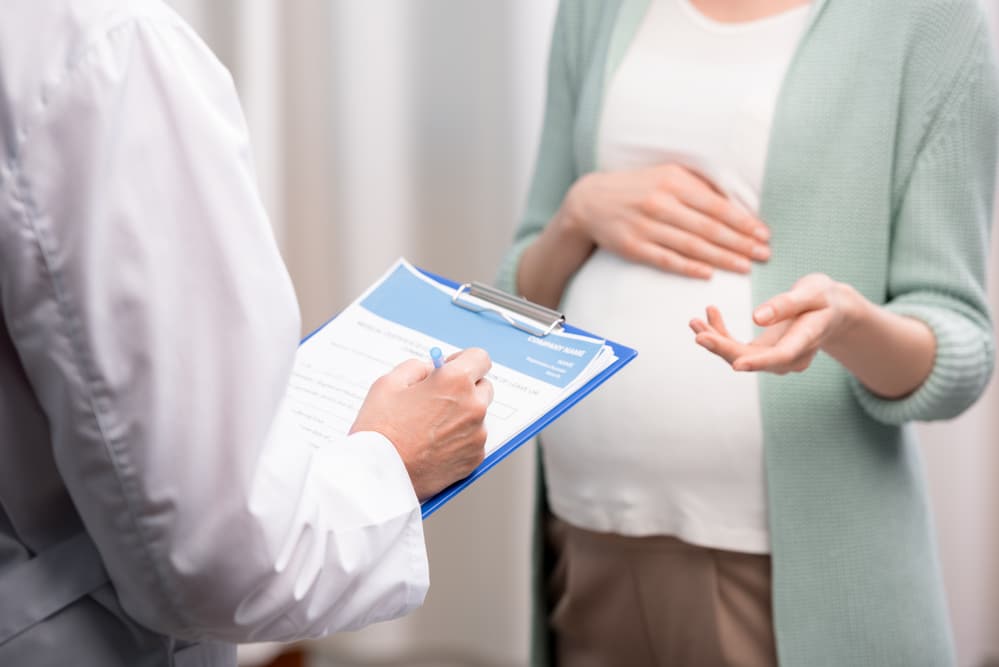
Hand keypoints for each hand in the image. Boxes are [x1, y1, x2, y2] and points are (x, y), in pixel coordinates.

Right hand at [351, 348, 493, 499]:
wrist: (378, 474)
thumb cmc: (380, 430)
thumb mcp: (389, 383)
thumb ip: (417, 368)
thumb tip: (432, 369)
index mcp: (455, 382)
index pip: (480, 358)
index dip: (464, 360)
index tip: (452, 368)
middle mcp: (473, 407)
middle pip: (483, 387)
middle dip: (465, 388)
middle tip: (438, 398)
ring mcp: (477, 435)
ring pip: (477, 416)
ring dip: (461, 416)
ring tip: (429, 427)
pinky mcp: (474, 459)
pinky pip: (473, 440)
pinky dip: (459, 440)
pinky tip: (434, 445)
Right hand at [561, 163, 771, 278]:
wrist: (591, 201)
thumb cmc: (639, 187)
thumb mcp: (668, 175)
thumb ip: (699, 187)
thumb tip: (736, 204)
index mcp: (673, 182)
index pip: (716, 205)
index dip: (743, 222)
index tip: (764, 235)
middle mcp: (660, 203)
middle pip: (708, 228)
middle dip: (740, 243)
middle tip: (764, 255)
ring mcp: (645, 227)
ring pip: (691, 246)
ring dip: (722, 258)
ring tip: (745, 267)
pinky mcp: (633, 247)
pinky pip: (666, 260)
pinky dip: (688, 268)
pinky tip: (709, 274)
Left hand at [689, 273, 861, 373]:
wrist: (832, 310)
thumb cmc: (823, 297)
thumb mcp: (811, 292)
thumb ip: (786, 304)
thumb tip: (756, 317)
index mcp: (807, 339)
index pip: (782, 356)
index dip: (759, 361)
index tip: (736, 364)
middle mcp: (792, 357)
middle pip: (753, 359)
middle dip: (723, 347)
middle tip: (698, 333)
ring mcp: (777, 360)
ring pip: (741, 356)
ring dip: (716, 340)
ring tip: (694, 321)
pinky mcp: (765, 354)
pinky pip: (739, 349)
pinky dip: (721, 333)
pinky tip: (709, 314)